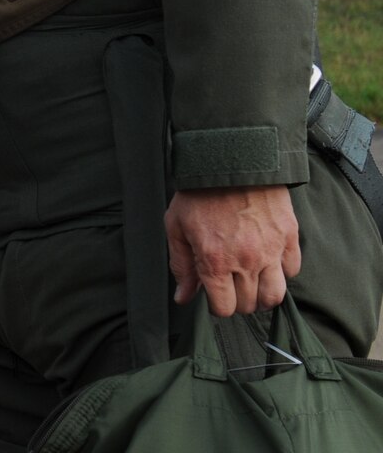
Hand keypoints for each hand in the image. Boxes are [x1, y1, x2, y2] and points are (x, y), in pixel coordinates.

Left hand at [164, 184, 300, 314]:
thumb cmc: (199, 193)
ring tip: (251, 282)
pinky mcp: (289, 237)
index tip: (214, 296)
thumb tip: (183, 298)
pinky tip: (268, 262)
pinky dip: (282, 273)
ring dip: (262, 295)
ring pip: (275, 296)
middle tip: (230, 286)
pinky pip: (293, 270)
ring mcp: (271, 251)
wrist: (231, 160)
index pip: (224, 307)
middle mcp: (246, 261)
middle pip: (249, 304)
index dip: (217, 306)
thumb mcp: (176, 227)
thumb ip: (181, 265)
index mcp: (215, 261)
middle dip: (237, 301)